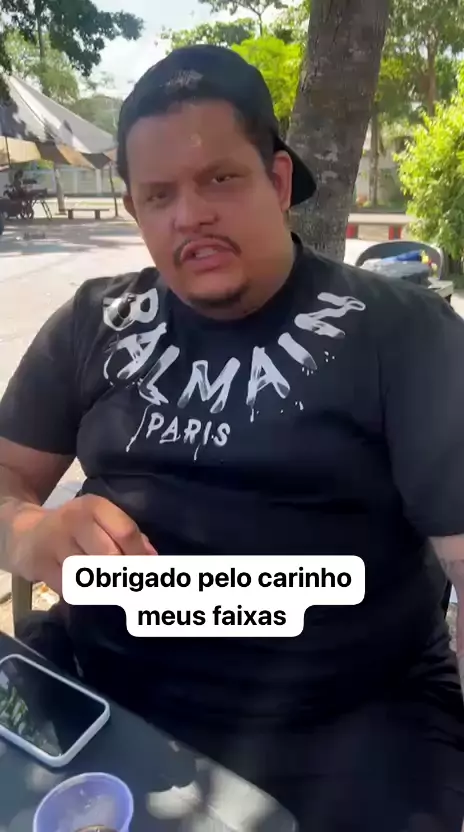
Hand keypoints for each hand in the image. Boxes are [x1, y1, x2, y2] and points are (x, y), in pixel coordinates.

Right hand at [10, 494, 156, 594]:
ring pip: (91, 574)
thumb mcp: (99, 521)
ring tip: (113, 590)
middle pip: (110, 556)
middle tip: (133, 587)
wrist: (25, 534)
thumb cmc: (73, 529)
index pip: (125, 532)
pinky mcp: (40, 566)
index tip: (149, 572)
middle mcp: (74, 520)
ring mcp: (55, 543)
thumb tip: (152, 557)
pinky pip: (71, 588)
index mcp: (94, 506)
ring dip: (105, 587)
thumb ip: (126, 535)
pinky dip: (83, 593)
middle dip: (125, 574)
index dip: (140, 556)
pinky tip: (87, 589)